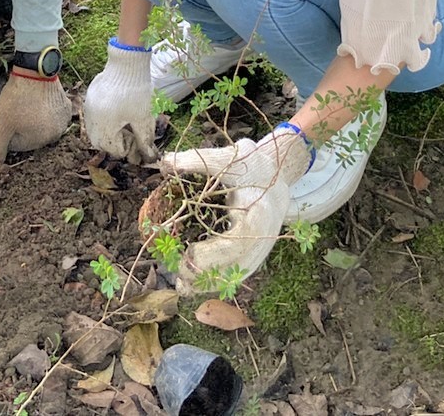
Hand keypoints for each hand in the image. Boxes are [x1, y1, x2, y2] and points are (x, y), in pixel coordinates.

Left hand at [0, 68, 69, 164]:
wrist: (35, 70)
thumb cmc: (17, 99)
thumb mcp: (0, 125)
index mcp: (43, 142)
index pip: (18, 145)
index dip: (7, 131)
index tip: (5, 117)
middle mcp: (58, 134)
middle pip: (30, 136)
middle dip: (19, 126)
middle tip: (13, 110)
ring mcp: (64, 120)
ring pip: (40, 125)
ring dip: (30, 118)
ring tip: (24, 103)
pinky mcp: (66, 107)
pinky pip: (50, 115)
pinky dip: (42, 110)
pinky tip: (36, 99)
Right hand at [83, 38, 156, 163]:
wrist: (127, 63)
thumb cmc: (137, 92)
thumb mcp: (144, 118)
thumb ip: (144, 141)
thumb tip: (148, 158)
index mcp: (104, 127)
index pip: (114, 150)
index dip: (130, 149)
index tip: (140, 140)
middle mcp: (92, 120)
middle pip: (102, 143)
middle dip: (117, 144)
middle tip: (132, 135)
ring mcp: (88, 108)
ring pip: (96, 130)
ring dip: (110, 133)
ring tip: (125, 124)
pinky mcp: (90, 98)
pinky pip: (94, 116)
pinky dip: (105, 120)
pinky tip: (117, 112)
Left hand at [155, 129, 311, 292]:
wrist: (279, 174)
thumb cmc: (252, 165)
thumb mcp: (227, 158)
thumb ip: (196, 160)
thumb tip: (164, 163)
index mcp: (258, 213)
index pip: (237, 243)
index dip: (212, 254)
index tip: (188, 253)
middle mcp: (264, 236)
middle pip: (236, 266)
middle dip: (207, 274)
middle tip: (179, 275)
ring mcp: (263, 247)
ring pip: (238, 275)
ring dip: (211, 283)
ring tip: (183, 286)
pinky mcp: (258, 253)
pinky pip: (239, 273)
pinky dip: (218, 280)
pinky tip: (197, 284)